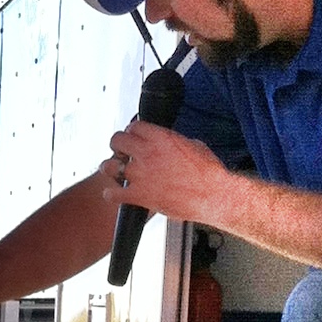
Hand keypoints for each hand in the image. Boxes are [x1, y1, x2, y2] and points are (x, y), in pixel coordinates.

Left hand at [97, 121, 239, 230]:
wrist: (212, 195)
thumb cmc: (208, 173)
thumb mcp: (194, 145)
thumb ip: (176, 142)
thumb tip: (173, 145)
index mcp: (161, 137)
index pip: (134, 126)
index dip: (132, 131)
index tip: (133, 137)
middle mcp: (147, 152)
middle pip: (116, 140)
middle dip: (118, 145)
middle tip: (122, 152)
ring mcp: (141, 174)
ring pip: (109, 165)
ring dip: (110, 167)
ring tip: (115, 171)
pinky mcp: (139, 195)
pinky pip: (113, 193)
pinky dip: (111, 194)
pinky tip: (115, 194)